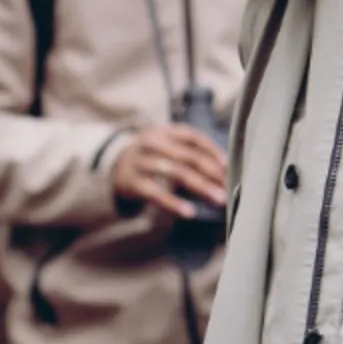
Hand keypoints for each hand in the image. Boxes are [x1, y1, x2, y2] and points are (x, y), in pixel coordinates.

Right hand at [111, 124, 228, 218]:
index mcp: (165, 131)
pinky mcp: (132, 182)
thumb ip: (190, 152)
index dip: (213, 150)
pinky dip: (173, 203)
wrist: (113, 166)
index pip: (193, 137)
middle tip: (229, 187)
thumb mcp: (166, 145)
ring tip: (217, 199)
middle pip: (188, 156)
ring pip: (176, 173)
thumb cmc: (153, 156)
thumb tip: (225, 170)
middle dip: (212, 172)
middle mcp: (153, 143)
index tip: (229, 166)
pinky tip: (189, 212)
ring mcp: (141, 161)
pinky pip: (155, 193)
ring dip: (201, 186)